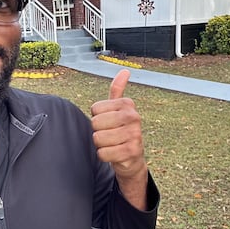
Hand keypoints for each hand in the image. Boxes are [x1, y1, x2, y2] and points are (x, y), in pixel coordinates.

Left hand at [91, 70, 148, 209]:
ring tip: (112, 144)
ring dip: (101, 145)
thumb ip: (117, 90)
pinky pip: (103, 153)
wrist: (131, 158)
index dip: (97, 118)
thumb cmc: (120, 130)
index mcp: (127, 104)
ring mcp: (134, 134)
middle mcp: (134, 116)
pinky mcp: (132, 151)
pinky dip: (104, 156)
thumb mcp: (118, 109)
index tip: (108, 123)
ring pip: (98, 138)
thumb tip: (125, 70)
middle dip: (97, 132)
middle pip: (95, 123)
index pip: (95, 109)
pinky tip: (114, 154)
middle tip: (109, 135)